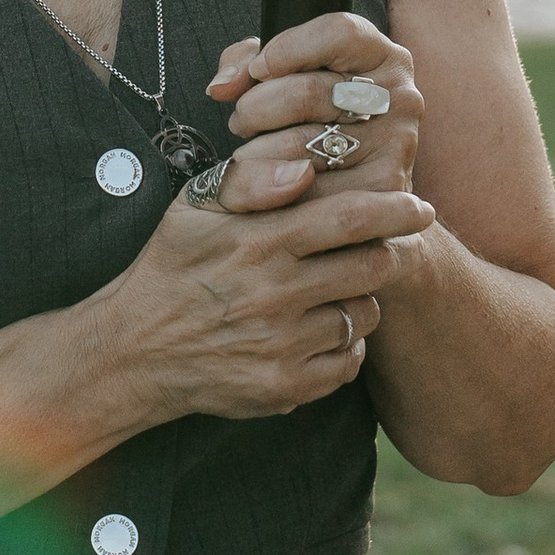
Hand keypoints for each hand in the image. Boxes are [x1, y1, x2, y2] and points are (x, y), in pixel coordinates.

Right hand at [89, 166, 434, 426]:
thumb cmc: (173, 265)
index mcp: (257, 242)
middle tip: (387, 246)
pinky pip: (348, 361)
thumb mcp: (193, 206)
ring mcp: (281, 347)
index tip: (420, 207)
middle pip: (371, 266)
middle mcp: (272, 296)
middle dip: (388, 251)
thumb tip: (307, 167)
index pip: (349, 218)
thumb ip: (249, 177)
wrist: (134, 351)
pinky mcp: (285, 387)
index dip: (395, 209)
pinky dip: (345, 345)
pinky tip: (317, 330)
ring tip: (334, 290)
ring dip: (361, 299)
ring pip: (365, 315)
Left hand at [207, 10, 422, 207]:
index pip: (339, 32)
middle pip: (307, 91)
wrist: (357, 187)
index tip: (258, 71)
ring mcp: (397, 144)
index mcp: (383, 55)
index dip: (286, 48)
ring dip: (259, 153)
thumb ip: (247, 64)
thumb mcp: (288, 75)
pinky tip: (268, 186)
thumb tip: (221, 86)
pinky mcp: (384, 189)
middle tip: (242, 121)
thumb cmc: (318, 120)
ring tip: (251, 154)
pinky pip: (307, 188)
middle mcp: (400, 96)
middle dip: (257, 108)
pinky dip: (274, 188)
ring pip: (301, 144)